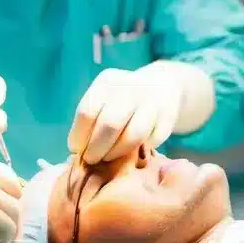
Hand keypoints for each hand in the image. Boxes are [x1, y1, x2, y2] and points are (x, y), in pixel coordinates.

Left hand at [67, 65, 183, 164]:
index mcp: (107, 82)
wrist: (161, 84)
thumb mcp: (103, 98)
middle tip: (91, 160)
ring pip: (132, 136)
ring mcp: (151, 101)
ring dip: (116, 153)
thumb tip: (76, 151)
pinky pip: (151, 141)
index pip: (87, 112)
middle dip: (97, 149)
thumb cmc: (121, 98)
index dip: (79, 136)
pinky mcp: (167, 116)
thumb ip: (91, 119)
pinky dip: (139, 151)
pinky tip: (131, 153)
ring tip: (108, 159)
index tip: (76, 150)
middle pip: (109, 125)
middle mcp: (130, 88)